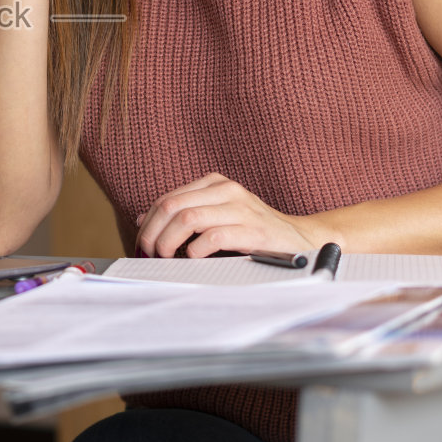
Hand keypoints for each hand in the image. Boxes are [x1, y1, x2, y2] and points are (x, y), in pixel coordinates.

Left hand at [134, 173, 332, 258]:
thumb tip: (143, 218)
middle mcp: (226, 190)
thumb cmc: (253, 230)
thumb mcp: (215, 216)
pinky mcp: (253, 230)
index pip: (167, 199)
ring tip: (168, 257)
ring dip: (169, 242)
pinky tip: (194, 258)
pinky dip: (195, 250)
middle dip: (153, 233)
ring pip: (187, 218)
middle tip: (150, 254)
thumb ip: (184, 213)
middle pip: (172, 206)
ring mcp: (240, 208)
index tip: (142, 244)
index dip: (148, 224)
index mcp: (213, 184)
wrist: (298, 239)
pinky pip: (213, 237)